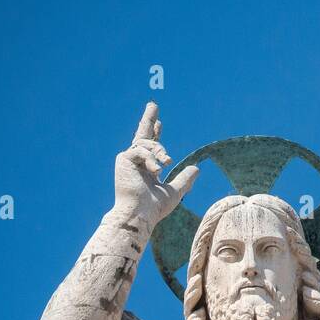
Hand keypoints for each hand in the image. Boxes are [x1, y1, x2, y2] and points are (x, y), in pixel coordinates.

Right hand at [113, 102, 199, 228]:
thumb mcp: (174, 192)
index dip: (155, 133)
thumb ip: (184, 180)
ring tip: (167, 162)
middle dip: (148, 119)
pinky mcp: (123, 159)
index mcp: (146, 168)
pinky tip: (155, 171)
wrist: (140, 214)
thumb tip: (197, 168)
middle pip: (142, 135)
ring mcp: (128, 160)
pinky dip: (151, 159)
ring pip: (147, 143)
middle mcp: (135, 162)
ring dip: (160, 151)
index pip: (151, 147)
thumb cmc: (154, 207)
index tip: (159, 122)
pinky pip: (141, 150)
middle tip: (153, 105)